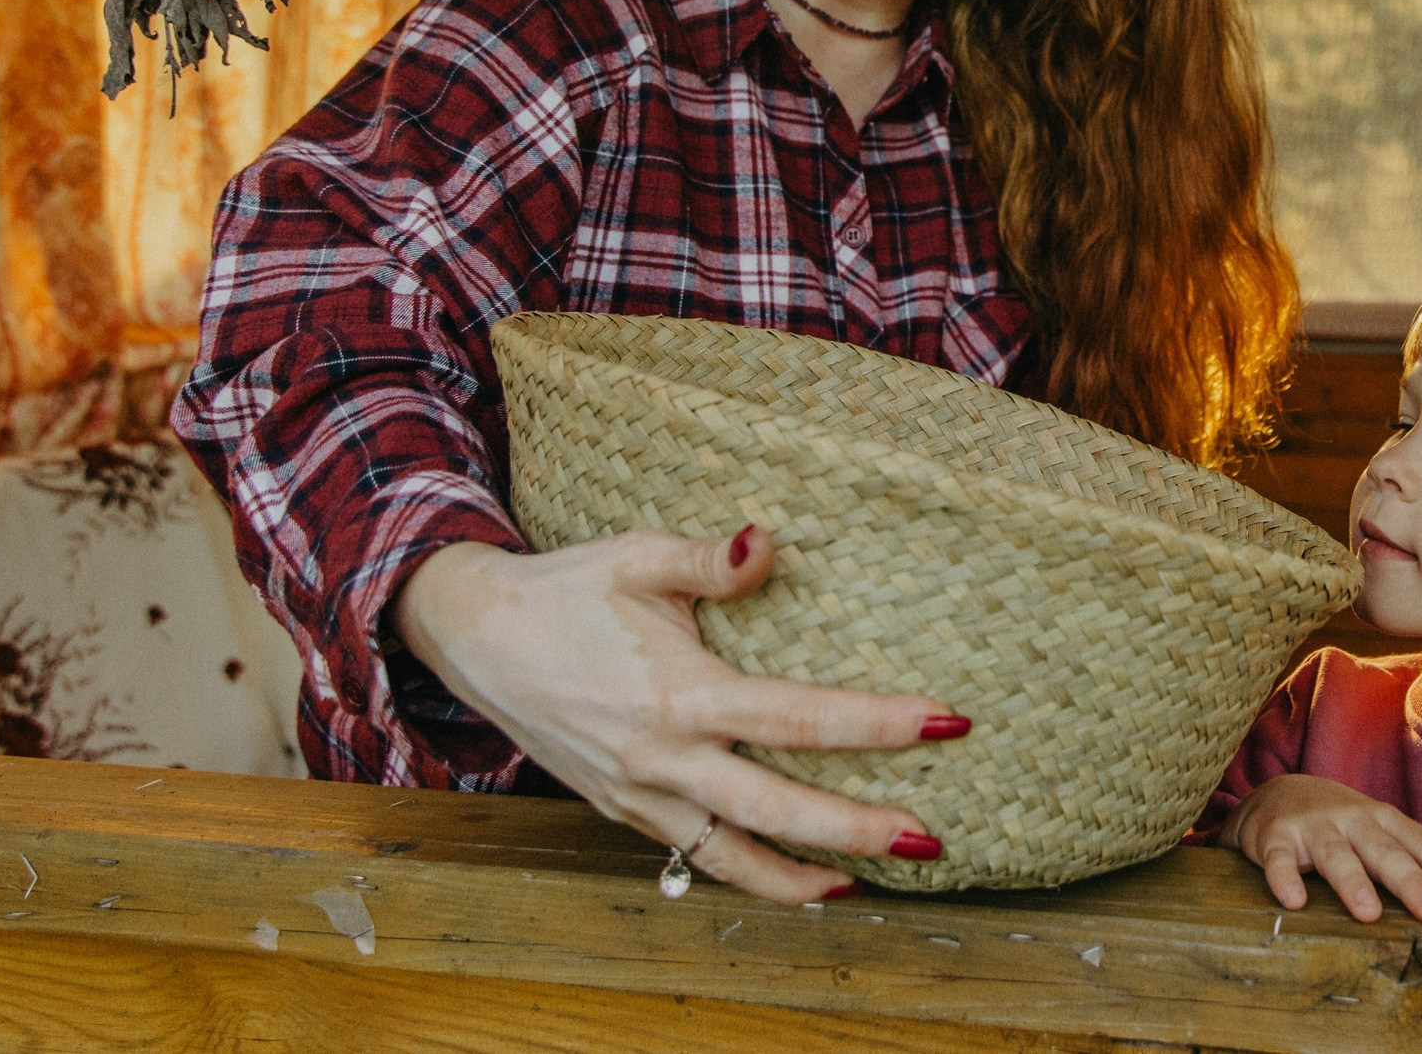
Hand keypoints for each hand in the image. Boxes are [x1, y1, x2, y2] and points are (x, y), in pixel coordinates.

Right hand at [394, 527, 963, 902]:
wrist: (475, 639)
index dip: (877, 723)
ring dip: (805, 876)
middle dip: (858, 829)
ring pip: (734, 854)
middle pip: (777, 808)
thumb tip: (768, 540)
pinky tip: (797, 880)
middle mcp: (662, 757)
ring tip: (872, 880)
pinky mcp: (624, 810)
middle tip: (929, 839)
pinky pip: (696, 857)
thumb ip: (710, 560)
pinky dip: (749, 874)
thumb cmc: (568, 590)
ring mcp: (640, 795)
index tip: (946, 721)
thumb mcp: (638, 557)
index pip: (798, 718)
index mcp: (679, 694)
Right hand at [1219, 774, 1421, 923]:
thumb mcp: (1389, 830)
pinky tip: (1293, 901)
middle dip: (1408, 880)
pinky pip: (1278, 858)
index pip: (1420, 843)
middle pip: (1384, 850)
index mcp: (1384, 820)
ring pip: (1335, 854)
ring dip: (1352, 882)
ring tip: (1369, 913)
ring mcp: (1312, 826)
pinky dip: (1284, 876)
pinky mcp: (1273, 837)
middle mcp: (1352, 819)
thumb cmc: (1343, 823)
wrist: (1276, 796)